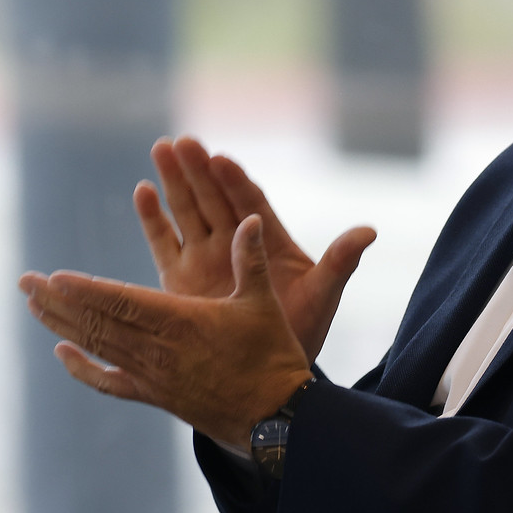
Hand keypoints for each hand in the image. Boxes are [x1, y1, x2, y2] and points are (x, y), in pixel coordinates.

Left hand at [20, 216, 314, 449]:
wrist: (275, 421)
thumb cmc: (273, 357)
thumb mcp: (263, 304)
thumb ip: (250, 259)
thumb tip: (251, 216)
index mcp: (181, 322)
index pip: (122, 303)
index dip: (86, 290)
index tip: (53, 277)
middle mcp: (157, 351)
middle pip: (96, 323)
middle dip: (57, 301)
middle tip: (24, 281)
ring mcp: (152, 376)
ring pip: (96, 347)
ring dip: (61, 325)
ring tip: (32, 305)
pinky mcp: (154, 396)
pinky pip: (110, 383)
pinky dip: (82, 369)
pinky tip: (61, 353)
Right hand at [134, 137, 374, 359]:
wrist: (268, 371)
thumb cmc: (302, 328)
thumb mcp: (323, 294)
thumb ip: (340, 262)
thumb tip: (369, 231)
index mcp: (269, 240)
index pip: (251, 203)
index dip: (236, 182)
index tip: (221, 160)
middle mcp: (235, 241)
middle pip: (215, 198)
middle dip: (199, 170)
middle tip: (183, 142)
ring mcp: (206, 257)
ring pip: (187, 210)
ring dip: (175, 181)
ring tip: (162, 148)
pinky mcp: (180, 277)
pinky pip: (164, 241)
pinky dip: (153, 217)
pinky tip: (143, 190)